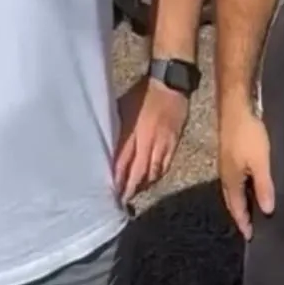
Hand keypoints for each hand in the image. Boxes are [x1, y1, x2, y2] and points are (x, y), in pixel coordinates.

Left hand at [114, 76, 188, 203]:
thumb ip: (118, 129)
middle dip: (130, 188)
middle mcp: (148, 140)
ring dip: (143, 185)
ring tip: (135, 193)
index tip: (111, 191)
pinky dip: (157, 176)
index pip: (123, 161)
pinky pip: (165, 165)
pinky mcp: (174, 143)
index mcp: (133, 130)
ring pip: (154, 172)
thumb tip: (108, 146)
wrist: (170, 83)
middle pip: (139, 171)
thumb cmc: (143, 93)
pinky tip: (151, 180)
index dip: (118, 178)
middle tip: (122, 200)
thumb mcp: (124, 106)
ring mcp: (163, 143)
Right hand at [219, 106, 273, 239]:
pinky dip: (242, 185)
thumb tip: (267, 210)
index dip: (243, 222)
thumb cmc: (247, 134)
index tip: (250, 236)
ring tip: (252, 207)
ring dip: (241, 199)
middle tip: (251, 225)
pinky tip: (251, 181)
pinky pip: (235, 176)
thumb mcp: (260, 162)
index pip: (236, 208)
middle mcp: (225, 173)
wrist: (235, 106)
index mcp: (230, 180)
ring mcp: (226, 161)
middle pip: (232, 199)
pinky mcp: (229, 151)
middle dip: (240, 213)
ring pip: (233, 187)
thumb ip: (264, 186)